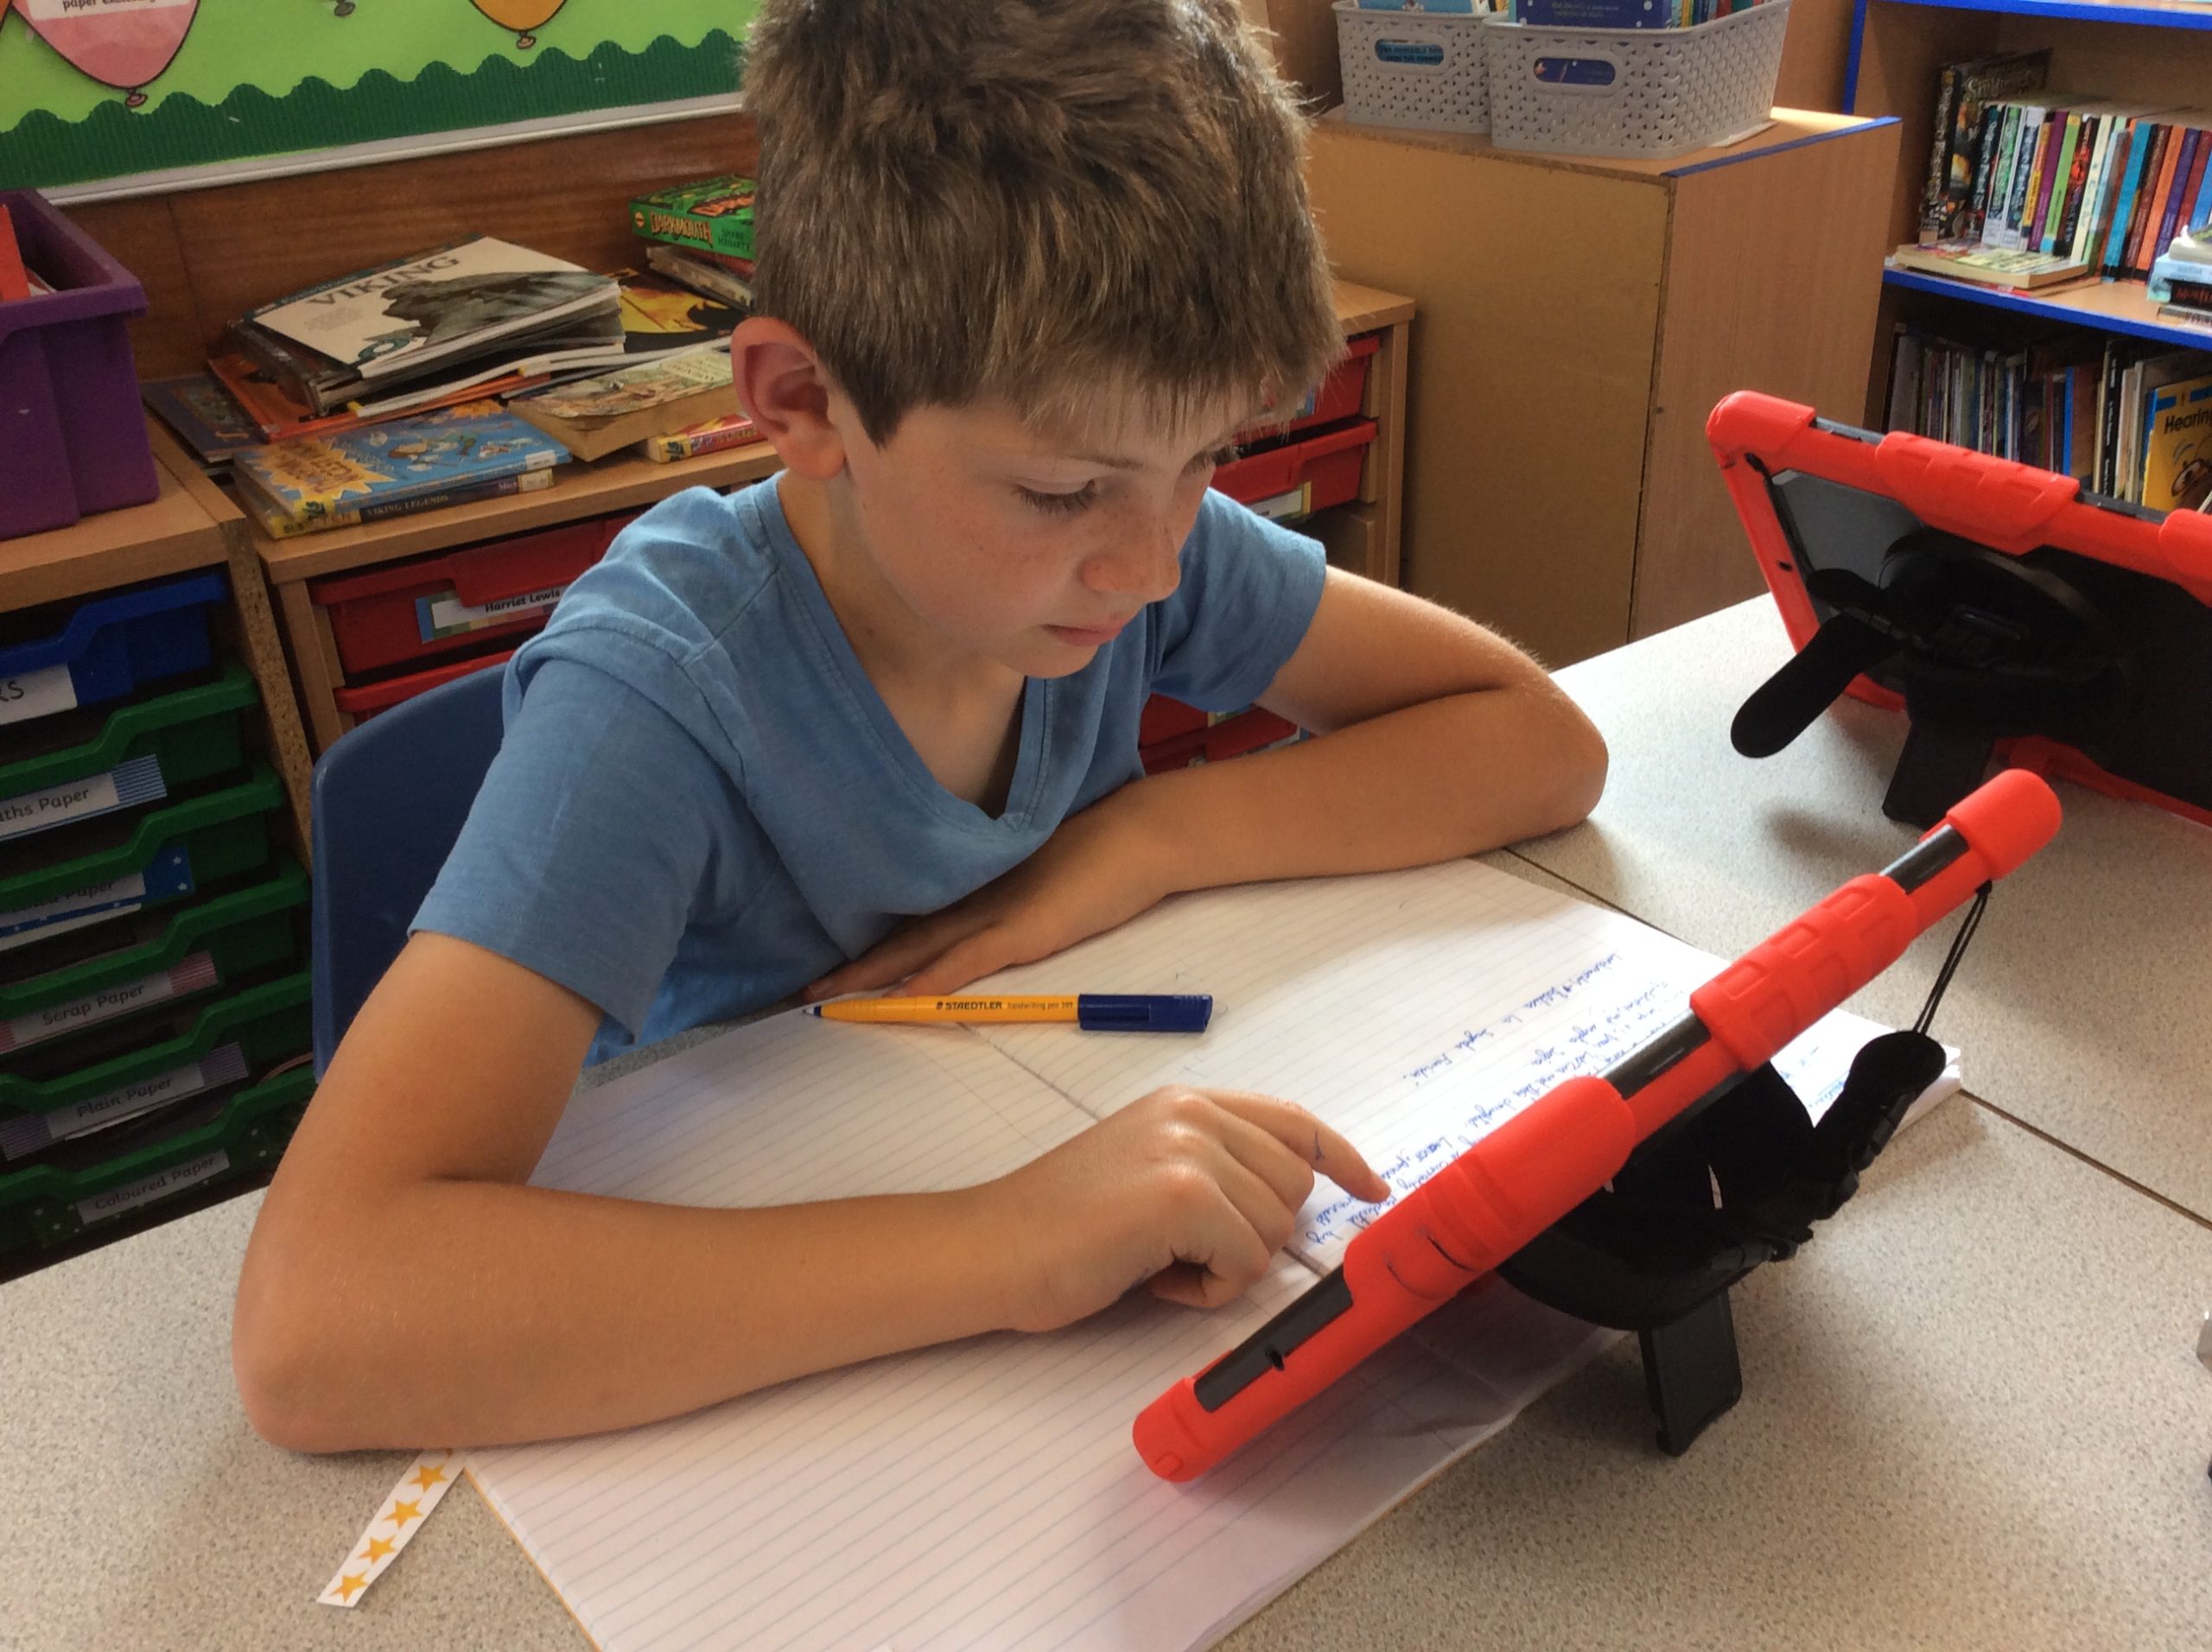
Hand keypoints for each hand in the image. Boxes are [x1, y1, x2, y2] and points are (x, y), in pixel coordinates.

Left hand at [804, 788, 1174, 1001]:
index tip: (835, 968)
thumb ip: (1019, 903)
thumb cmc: (1104, 860)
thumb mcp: (1048, 886)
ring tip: (827, 996)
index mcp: (981, 893)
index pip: (916, 926)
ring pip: (921, 949)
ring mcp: (996, 913)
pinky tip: (902, 995)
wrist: (1140, 836)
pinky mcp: (1024, 929)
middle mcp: (976, 900)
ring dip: (873, 975)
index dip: (874, 948)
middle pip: (903, 939)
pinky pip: (968, 958)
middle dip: (853, 967)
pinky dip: (934, 978)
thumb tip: (1001, 923)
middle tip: (803, 991)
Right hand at [974, 1087, 1392, 1332]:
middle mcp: (1192, 1113)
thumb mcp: (1144, 1168)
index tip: (1371, 1189)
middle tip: (1179, 1251)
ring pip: (1273, 1229)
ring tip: (1155, 1261)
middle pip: (1293, 1187)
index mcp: (1186, 1102)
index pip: (1293, 1120)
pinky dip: (1207, 1290)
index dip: (1341, 1157)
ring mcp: (1189, 1150)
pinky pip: (1245, 1262)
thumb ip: (1212, 1165)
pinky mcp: (1182, 1196)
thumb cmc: (1058, 1228)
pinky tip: (1149, 1278)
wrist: (990, 1248)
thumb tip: (1288, 1199)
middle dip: (1253, 1235)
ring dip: (1226, 1267)